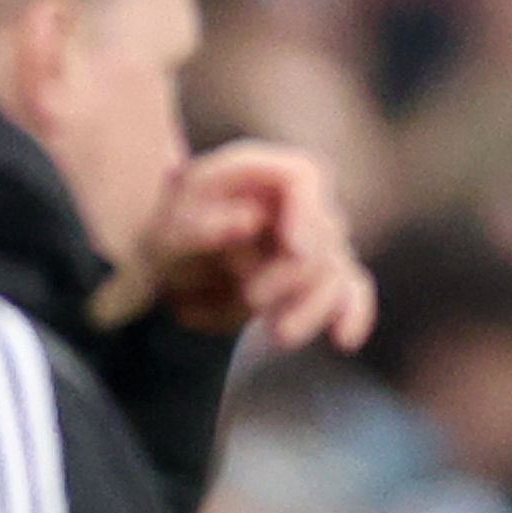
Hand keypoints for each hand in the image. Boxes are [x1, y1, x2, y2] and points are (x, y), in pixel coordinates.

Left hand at [146, 140, 377, 351]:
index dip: (308, 211)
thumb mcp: (162, 231)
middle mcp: (292, 202)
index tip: (296, 249)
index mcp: (255, 173)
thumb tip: (252, 219)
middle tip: (252, 297)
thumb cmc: (159, 242)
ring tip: (277, 335)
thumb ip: (200, 223)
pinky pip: (350, 290)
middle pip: (325, 230)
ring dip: (314, 306)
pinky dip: (351, 313)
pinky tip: (343, 339)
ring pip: (339, 268)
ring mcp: (310, 239)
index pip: (304, 177)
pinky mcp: (317, 277)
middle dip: (295, 272)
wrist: (160, 270)